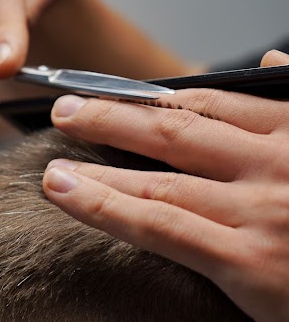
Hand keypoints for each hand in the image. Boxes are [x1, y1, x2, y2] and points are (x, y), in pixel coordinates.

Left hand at [43, 50, 288, 321]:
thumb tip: (273, 60)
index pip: (209, 101)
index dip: (150, 95)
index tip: (111, 91)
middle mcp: (273, 161)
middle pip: (173, 126)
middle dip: (111, 113)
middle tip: (66, 109)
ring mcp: (259, 209)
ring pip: (157, 173)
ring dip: (96, 156)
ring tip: (54, 150)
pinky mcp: (248, 261)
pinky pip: (158, 224)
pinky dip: (103, 205)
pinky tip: (65, 191)